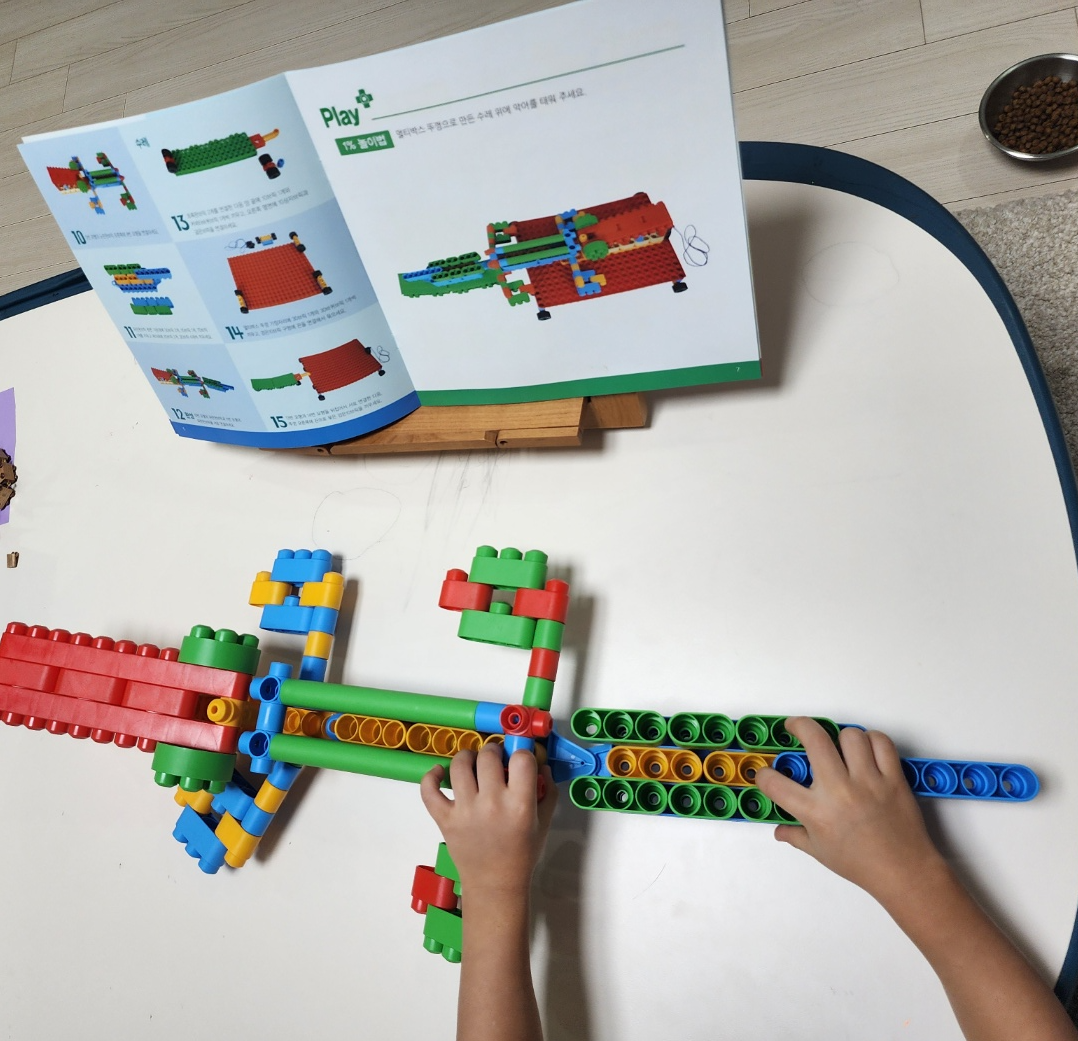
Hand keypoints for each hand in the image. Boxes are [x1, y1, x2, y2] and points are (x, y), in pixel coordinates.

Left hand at [420, 743, 557, 898]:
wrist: (495, 884)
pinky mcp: (444, 819)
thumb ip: (547, 790)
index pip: (521, 759)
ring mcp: (465, 811)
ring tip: (472, 762)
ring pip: (459, 765)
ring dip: (467, 756)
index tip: (519, 759)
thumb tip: (540, 764)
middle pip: (488, 756)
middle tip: (496, 759)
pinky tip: (439, 772)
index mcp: (519, 805)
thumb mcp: (543, 822)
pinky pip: (429, 790)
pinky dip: (430, 776)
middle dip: (494, 750)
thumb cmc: (522, 853)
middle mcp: (491, 803)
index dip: (522, 754)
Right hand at [755, 717, 944, 906]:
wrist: (904, 873)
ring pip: (850, 735)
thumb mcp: (820, 852)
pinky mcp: (893, 779)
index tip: (767, 774)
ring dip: (839, 737)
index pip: (775, 783)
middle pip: (814, 738)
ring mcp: (869, 782)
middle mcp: (840, 791)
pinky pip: (881, 743)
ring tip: (838, 747)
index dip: (763, 775)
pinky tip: (865, 750)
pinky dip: (872, 740)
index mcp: (816, 813)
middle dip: (798, 725)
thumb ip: (796, 836)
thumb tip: (779, 830)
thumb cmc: (862, 865)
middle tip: (796, 729)